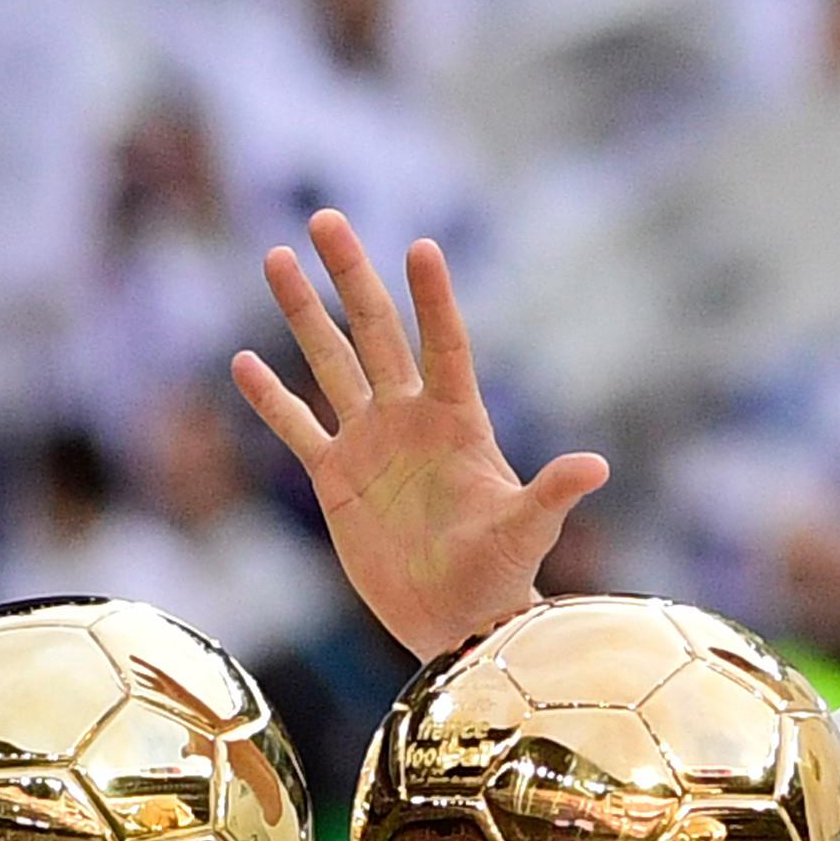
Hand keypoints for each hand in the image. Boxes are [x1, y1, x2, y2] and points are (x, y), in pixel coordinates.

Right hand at [230, 211, 609, 661]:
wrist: (458, 622)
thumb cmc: (500, 576)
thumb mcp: (526, 531)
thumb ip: (552, 494)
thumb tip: (597, 466)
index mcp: (457, 421)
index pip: (444, 345)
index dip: (432, 299)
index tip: (422, 247)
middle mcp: (410, 418)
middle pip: (375, 332)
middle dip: (351, 275)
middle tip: (325, 218)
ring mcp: (370, 444)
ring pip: (330, 364)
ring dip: (303, 313)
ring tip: (276, 258)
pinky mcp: (336, 479)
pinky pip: (297, 428)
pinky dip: (270, 398)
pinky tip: (242, 361)